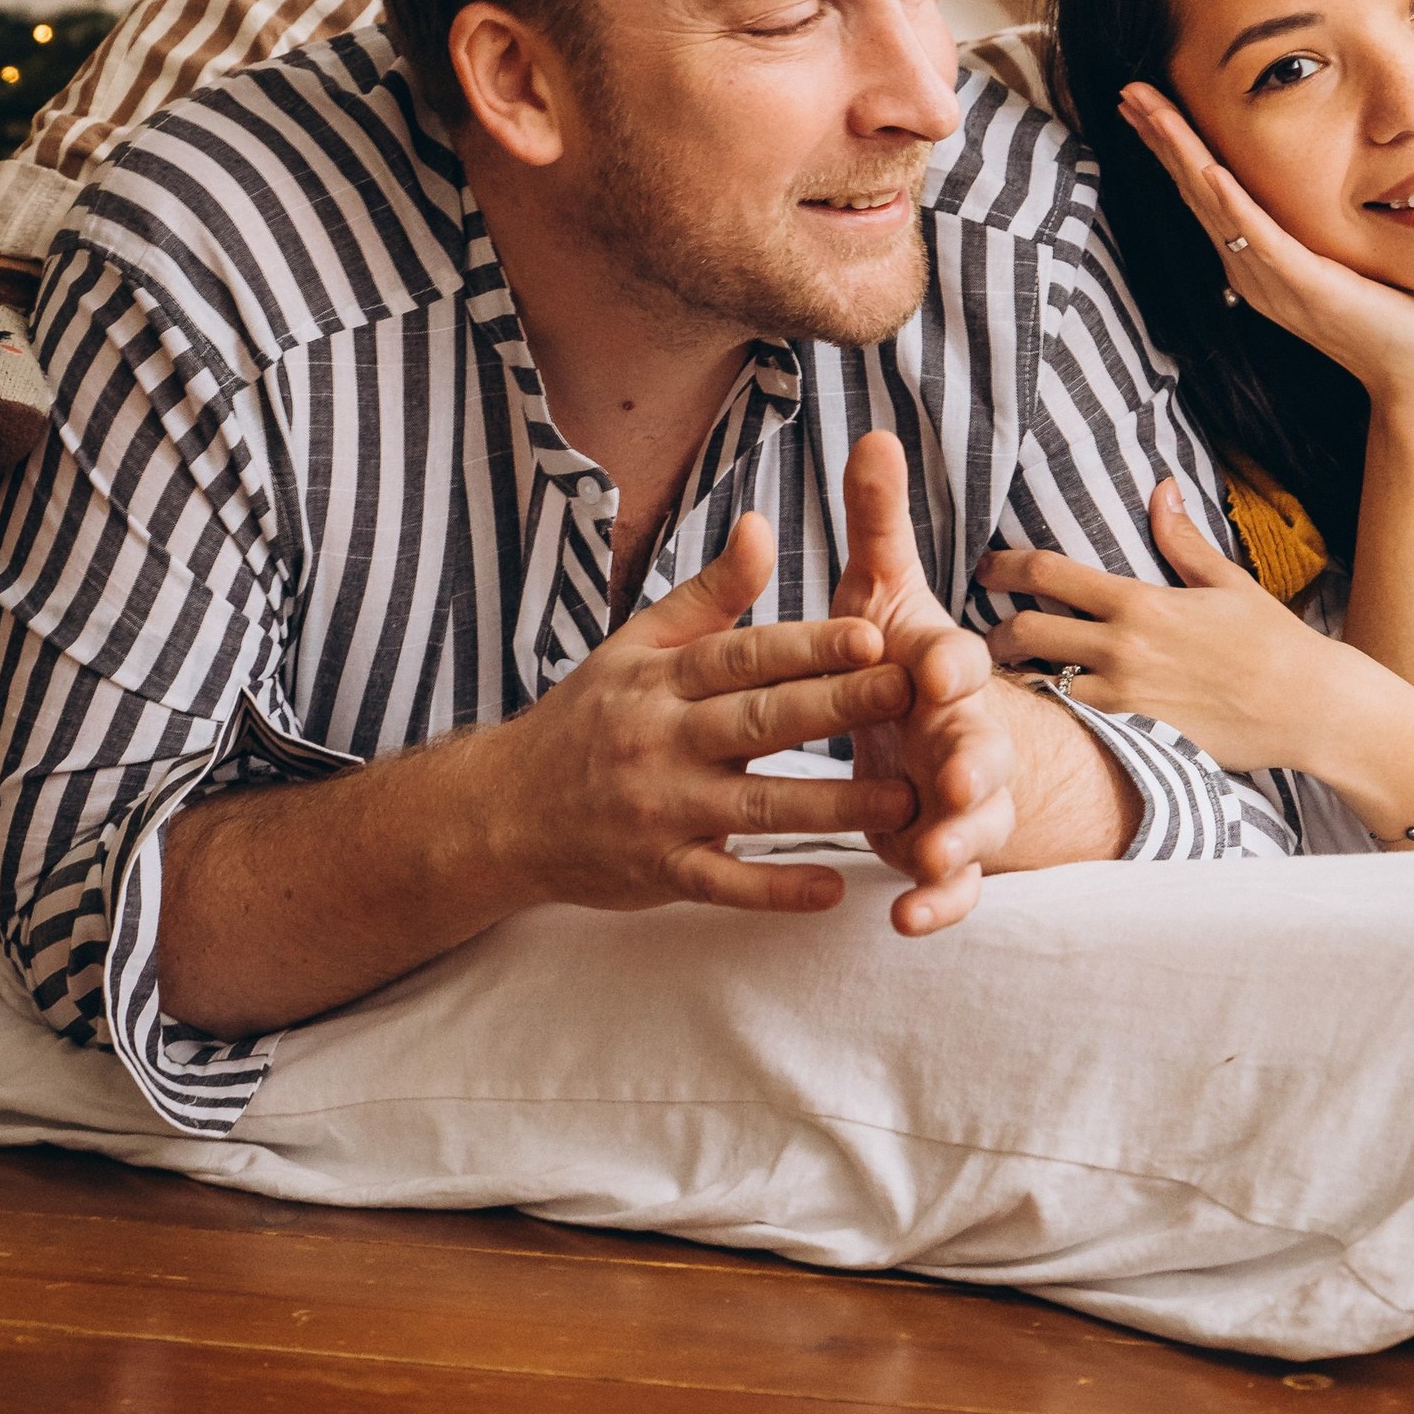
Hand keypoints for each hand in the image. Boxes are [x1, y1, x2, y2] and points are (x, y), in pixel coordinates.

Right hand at [497, 513, 920, 916]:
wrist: (503, 810)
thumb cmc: (588, 718)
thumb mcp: (637, 645)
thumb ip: (711, 593)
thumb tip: (764, 524)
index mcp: (661, 679)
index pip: (744, 656)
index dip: (808, 646)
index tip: (873, 635)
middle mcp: (661, 740)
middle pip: (761, 721)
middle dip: (839, 707)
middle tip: (911, 695)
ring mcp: (659, 811)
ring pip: (755, 806)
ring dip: (833, 804)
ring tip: (904, 797)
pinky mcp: (659, 873)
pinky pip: (724, 884)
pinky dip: (776, 889)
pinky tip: (832, 889)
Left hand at [831, 431, 1021, 932]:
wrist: (937, 742)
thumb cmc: (901, 662)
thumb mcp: (885, 592)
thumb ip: (879, 524)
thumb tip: (870, 433)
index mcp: (943, 669)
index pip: (955, 660)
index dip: (948, 664)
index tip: (931, 667)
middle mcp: (964, 733)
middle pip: (979, 744)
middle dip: (970, 758)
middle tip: (954, 775)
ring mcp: (963, 798)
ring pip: (975, 819)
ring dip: (959, 835)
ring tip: (935, 849)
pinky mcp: (948, 852)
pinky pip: (953, 885)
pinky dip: (936, 902)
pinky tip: (906, 920)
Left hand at [981, 480, 1351, 770]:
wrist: (1308, 706)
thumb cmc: (1272, 642)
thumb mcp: (1227, 582)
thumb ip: (1182, 540)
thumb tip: (1162, 488)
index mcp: (1139, 603)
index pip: (1049, 573)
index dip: (1005, 566)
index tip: (986, 568)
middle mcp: (1122, 649)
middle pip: (1025, 632)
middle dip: (994, 632)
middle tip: (983, 637)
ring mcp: (1124, 700)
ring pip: (1038, 687)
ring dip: (1015, 681)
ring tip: (1002, 681)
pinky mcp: (1133, 740)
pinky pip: (1071, 728)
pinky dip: (1050, 720)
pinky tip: (1041, 720)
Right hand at [1117, 80, 1413, 404]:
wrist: (1408, 369)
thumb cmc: (1379, 312)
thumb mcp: (1328, 259)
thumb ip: (1298, 231)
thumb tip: (1286, 194)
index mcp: (1250, 259)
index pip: (1200, 192)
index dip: (1170, 146)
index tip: (1143, 105)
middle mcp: (1249, 268)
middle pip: (1194, 191)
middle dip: (1161, 139)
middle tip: (1129, 93)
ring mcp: (1272, 279)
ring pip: (1215, 207)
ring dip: (1182, 156)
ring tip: (1153, 115)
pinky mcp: (1305, 285)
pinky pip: (1262, 240)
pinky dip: (1233, 205)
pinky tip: (1211, 172)